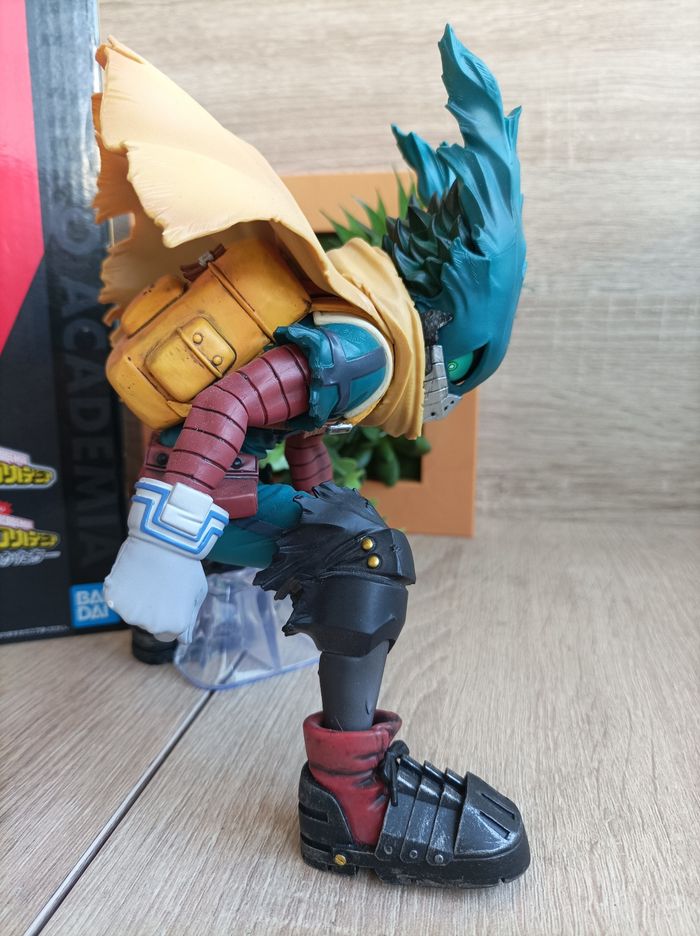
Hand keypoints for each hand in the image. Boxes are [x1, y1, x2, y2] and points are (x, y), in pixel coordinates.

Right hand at [104, 478, 227, 641]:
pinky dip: (122, 590)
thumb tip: (184, 640)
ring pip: (132, 612)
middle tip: (159, 585)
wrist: (166, 539)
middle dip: (153, 610)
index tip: (171, 598)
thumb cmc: (186, 565)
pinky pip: (116, 599)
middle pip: (149, 624)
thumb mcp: (197, 593)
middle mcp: (151, 625)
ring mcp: (130, 612)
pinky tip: (134, 574)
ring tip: (148, 577)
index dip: (170, 616)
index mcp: (174, 626)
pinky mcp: (113, 598)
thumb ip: (190, 619)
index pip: (168, 634)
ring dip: (137, 600)